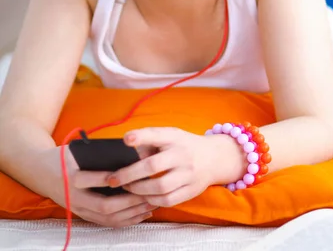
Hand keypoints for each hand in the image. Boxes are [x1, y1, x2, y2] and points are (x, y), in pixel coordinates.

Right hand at [39, 146, 156, 227]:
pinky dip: (126, 220)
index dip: (115, 180)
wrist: (41, 172)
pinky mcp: (83, 215)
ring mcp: (79, 209)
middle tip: (150, 193)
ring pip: (108, 218)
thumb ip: (96, 152)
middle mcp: (75, 198)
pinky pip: (106, 222)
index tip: (134, 176)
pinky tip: (141, 214)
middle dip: (130, 201)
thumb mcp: (76, 149)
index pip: (95, 180)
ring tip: (151, 203)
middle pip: (105, 205)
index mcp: (72, 177)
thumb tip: (129, 151)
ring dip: (132, 213)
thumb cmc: (64, 157)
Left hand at [105, 127, 220, 206]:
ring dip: (138, 190)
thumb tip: (127, 154)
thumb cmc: (184, 146)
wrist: (215, 158)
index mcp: (175, 137)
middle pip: (153, 166)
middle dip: (129, 174)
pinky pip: (167, 200)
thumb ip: (150, 142)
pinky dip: (152, 201)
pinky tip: (144, 197)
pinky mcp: (191, 190)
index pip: (157, 135)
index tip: (126, 139)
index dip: (141, 137)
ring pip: (159, 187)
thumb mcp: (171, 136)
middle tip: (112, 179)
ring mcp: (189, 174)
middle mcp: (182, 154)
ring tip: (128, 188)